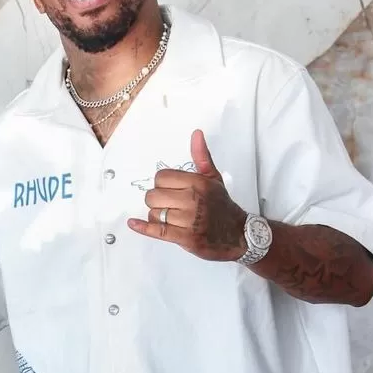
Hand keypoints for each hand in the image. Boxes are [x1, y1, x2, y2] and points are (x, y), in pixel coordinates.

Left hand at [127, 129, 247, 260]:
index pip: (161, 178)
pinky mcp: (185, 238)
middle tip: (167, 205)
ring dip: (157, 216)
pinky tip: (133, 224)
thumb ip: (201, 157)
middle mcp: (193, 199)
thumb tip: (196, 134)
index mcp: (197, 182)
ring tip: (170, 218)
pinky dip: (143, 228)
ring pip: (154, 213)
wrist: (238, 234)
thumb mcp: (214, 178)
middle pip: (153, 196)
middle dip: (156, 201)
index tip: (169, 190)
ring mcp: (189, 220)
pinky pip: (157, 230)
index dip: (161, 184)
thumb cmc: (222, 206)